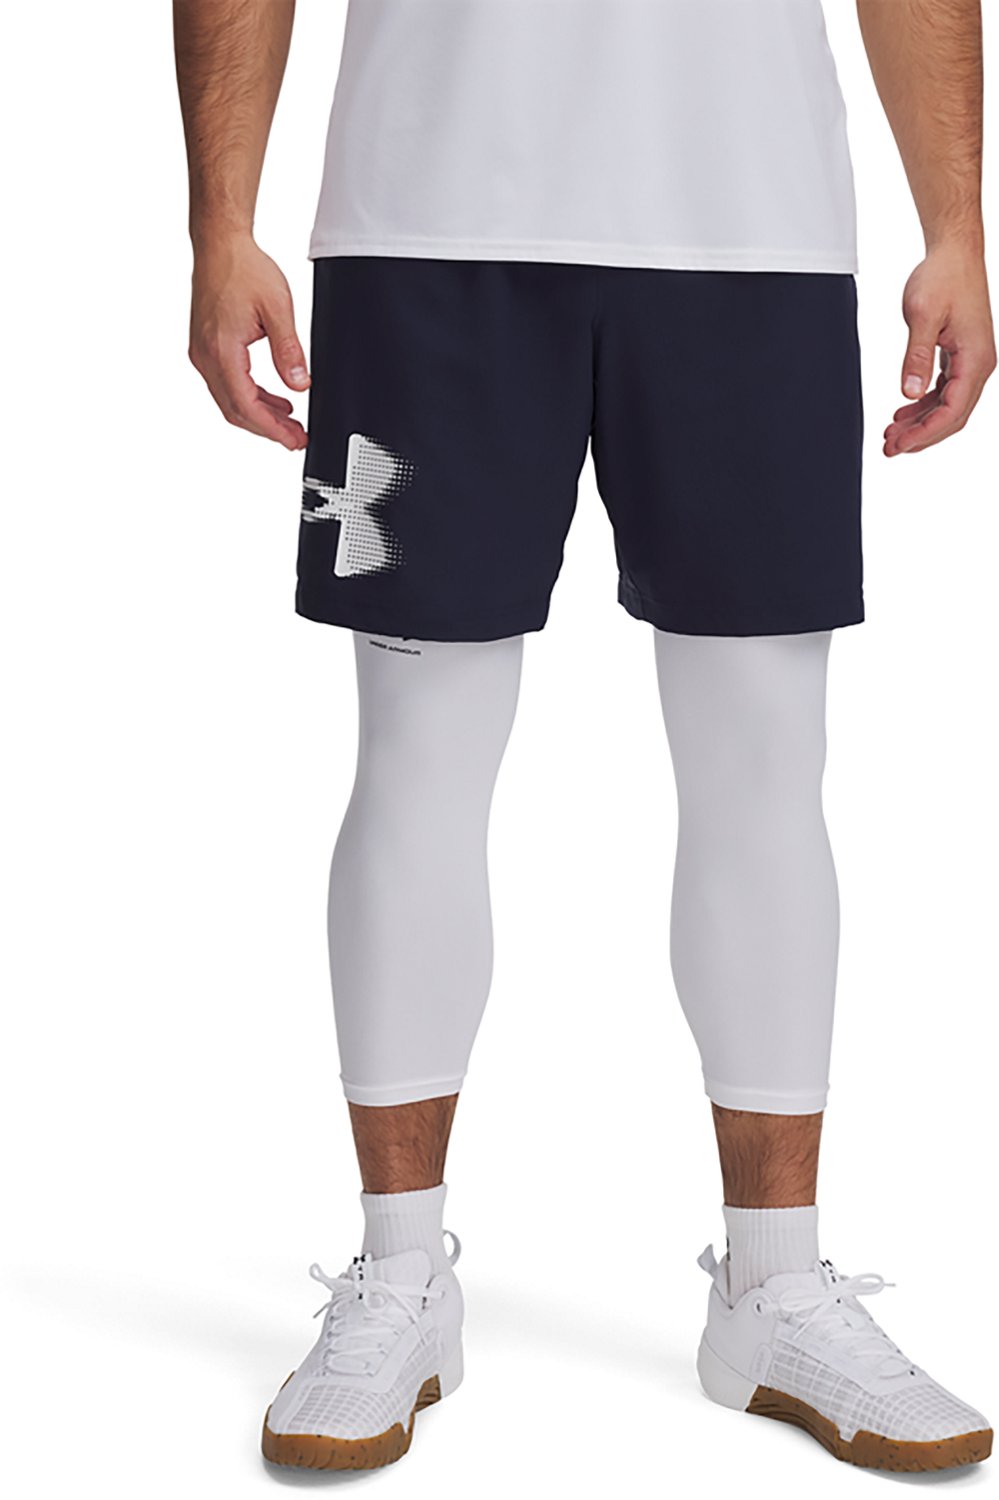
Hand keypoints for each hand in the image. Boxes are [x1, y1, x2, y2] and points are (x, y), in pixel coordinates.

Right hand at [188, 234, 309, 450]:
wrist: (219, 245)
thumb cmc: (243, 268)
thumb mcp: (278, 309)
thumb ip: (289, 351)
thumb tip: (300, 384)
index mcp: (221, 349)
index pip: (245, 405)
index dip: (271, 429)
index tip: (293, 440)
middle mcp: (205, 356)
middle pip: (235, 410)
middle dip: (267, 429)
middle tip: (296, 439)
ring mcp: (201, 353)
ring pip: (229, 400)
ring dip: (259, 415)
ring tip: (290, 423)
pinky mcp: (204, 348)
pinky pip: (225, 384)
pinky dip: (249, 396)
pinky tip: (272, 400)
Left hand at [884, 246, 995, 456]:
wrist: (954, 253)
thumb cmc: (942, 277)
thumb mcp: (923, 316)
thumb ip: (916, 357)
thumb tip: (909, 392)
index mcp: (975, 359)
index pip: (952, 411)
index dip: (924, 433)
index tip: (898, 444)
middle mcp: (979, 364)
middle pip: (952, 417)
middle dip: (921, 437)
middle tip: (889, 448)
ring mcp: (971, 361)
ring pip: (948, 407)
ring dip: (920, 424)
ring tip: (891, 435)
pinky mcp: (961, 357)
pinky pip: (945, 392)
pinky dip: (924, 406)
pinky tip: (902, 414)